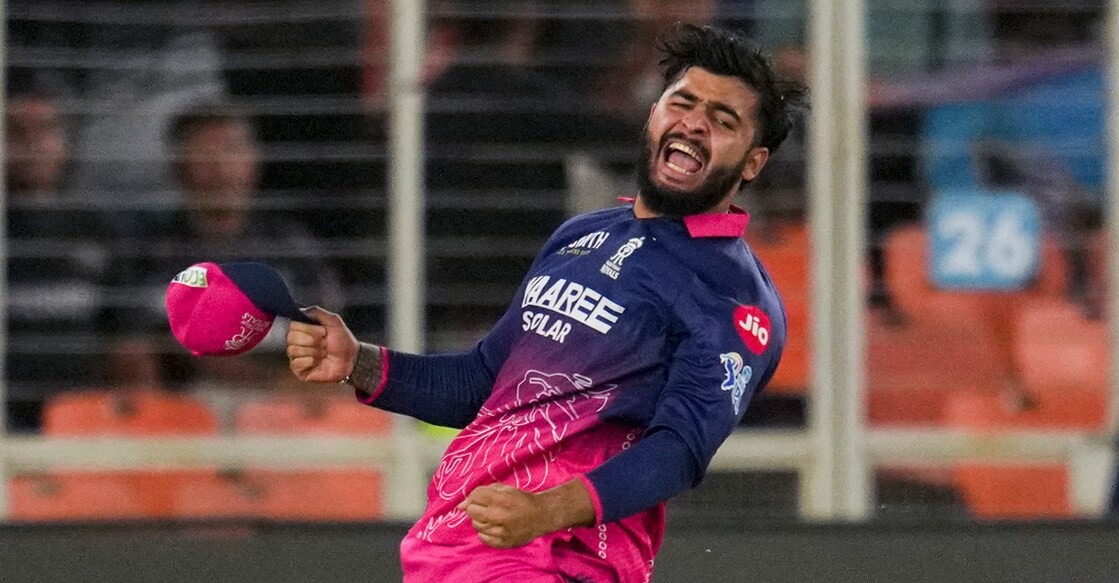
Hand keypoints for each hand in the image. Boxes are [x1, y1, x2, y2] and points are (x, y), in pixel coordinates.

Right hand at [285, 306, 358, 382]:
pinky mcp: (299, 370)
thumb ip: (317, 312)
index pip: (292, 326)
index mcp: (302, 329)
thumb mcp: (333, 321)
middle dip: (312, 341)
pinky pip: (296, 363)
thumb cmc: (342, 341)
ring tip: (324, 353)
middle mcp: (296, 342)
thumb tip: (301, 310)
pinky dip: (310, 362)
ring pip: (294, 350)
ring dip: (314, 352)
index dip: (308, 329)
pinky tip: (318, 362)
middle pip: (291, 338)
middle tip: (325, 344)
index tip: (323, 332)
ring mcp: (296, 356)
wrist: (350, 359)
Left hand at [457, 480, 594, 547]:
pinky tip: (495, 526)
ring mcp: (501, 531)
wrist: (541, 516)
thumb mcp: (505, 489)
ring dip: (481, 520)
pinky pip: (482, 537)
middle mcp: (500, 515)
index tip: (481, 498)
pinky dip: (485, 532)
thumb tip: (459, 506)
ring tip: (493, 517)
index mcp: (501, 499)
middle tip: (487, 508)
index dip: (474, 496)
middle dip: (476, 507)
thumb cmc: (521, 500)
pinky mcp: (503, 543)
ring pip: (476, 525)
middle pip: (471, 511)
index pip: (474, 496)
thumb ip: (482, 492)